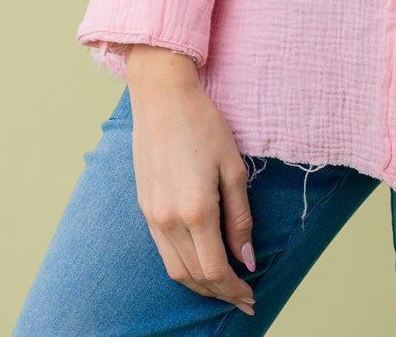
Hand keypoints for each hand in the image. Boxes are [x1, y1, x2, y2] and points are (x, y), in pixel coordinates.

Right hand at [125, 46, 257, 316]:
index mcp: (195, 211)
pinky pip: (163, 250)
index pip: (215, 269)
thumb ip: (240, 217)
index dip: (234, 289)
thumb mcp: (233, 168)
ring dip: (199, 284)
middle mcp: (168, 220)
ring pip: (175, 269)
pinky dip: (183, 265)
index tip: (251, 296)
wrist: (162, 97)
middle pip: (194, 276)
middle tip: (242, 298)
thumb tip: (246, 258)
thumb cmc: (204, 125)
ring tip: (223, 286)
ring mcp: (152, 215)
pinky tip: (199, 260)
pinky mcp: (144, 207)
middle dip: (219, 292)